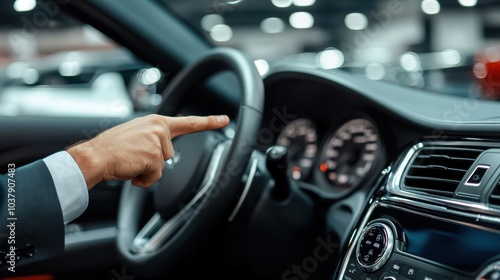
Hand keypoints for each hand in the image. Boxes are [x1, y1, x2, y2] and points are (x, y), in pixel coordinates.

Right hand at [67, 114, 228, 189]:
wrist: (95, 156)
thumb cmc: (112, 148)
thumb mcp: (136, 134)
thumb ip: (154, 138)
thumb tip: (163, 152)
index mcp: (156, 122)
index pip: (188, 122)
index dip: (208, 122)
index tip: (224, 120)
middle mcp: (159, 128)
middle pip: (169, 155)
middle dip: (153, 161)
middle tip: (133, 156)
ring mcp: (157, 142)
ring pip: (162, 166)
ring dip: (147, 170)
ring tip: (129, 161)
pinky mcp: (154, 156)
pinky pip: (154, 177)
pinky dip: (143, 179)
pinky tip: (130, 170)